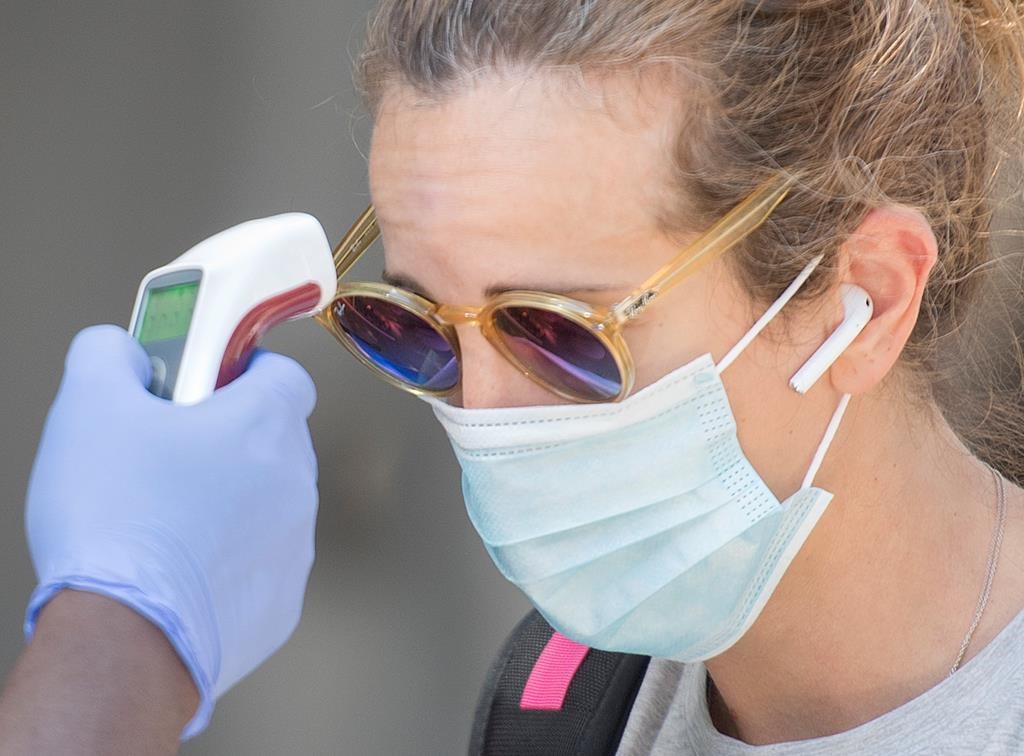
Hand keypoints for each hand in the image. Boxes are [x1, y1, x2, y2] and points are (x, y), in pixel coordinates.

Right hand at [24, 325, 319, 737]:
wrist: (126, 637)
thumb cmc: (116, 521)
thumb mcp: (89, 407)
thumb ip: (106, 356)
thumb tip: (118, 349)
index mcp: (263, 425)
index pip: (287, 377)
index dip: (250, 371)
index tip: (213, 382)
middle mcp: (295, 482)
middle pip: (277, 442)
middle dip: (232, 440)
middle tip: (174, 453)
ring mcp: (296, 545)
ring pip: (272, 505)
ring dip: (233, 503)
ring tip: (169, 519)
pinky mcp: (283, 601)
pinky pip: (263, 564)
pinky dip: (232, 561)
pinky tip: (181, 571)